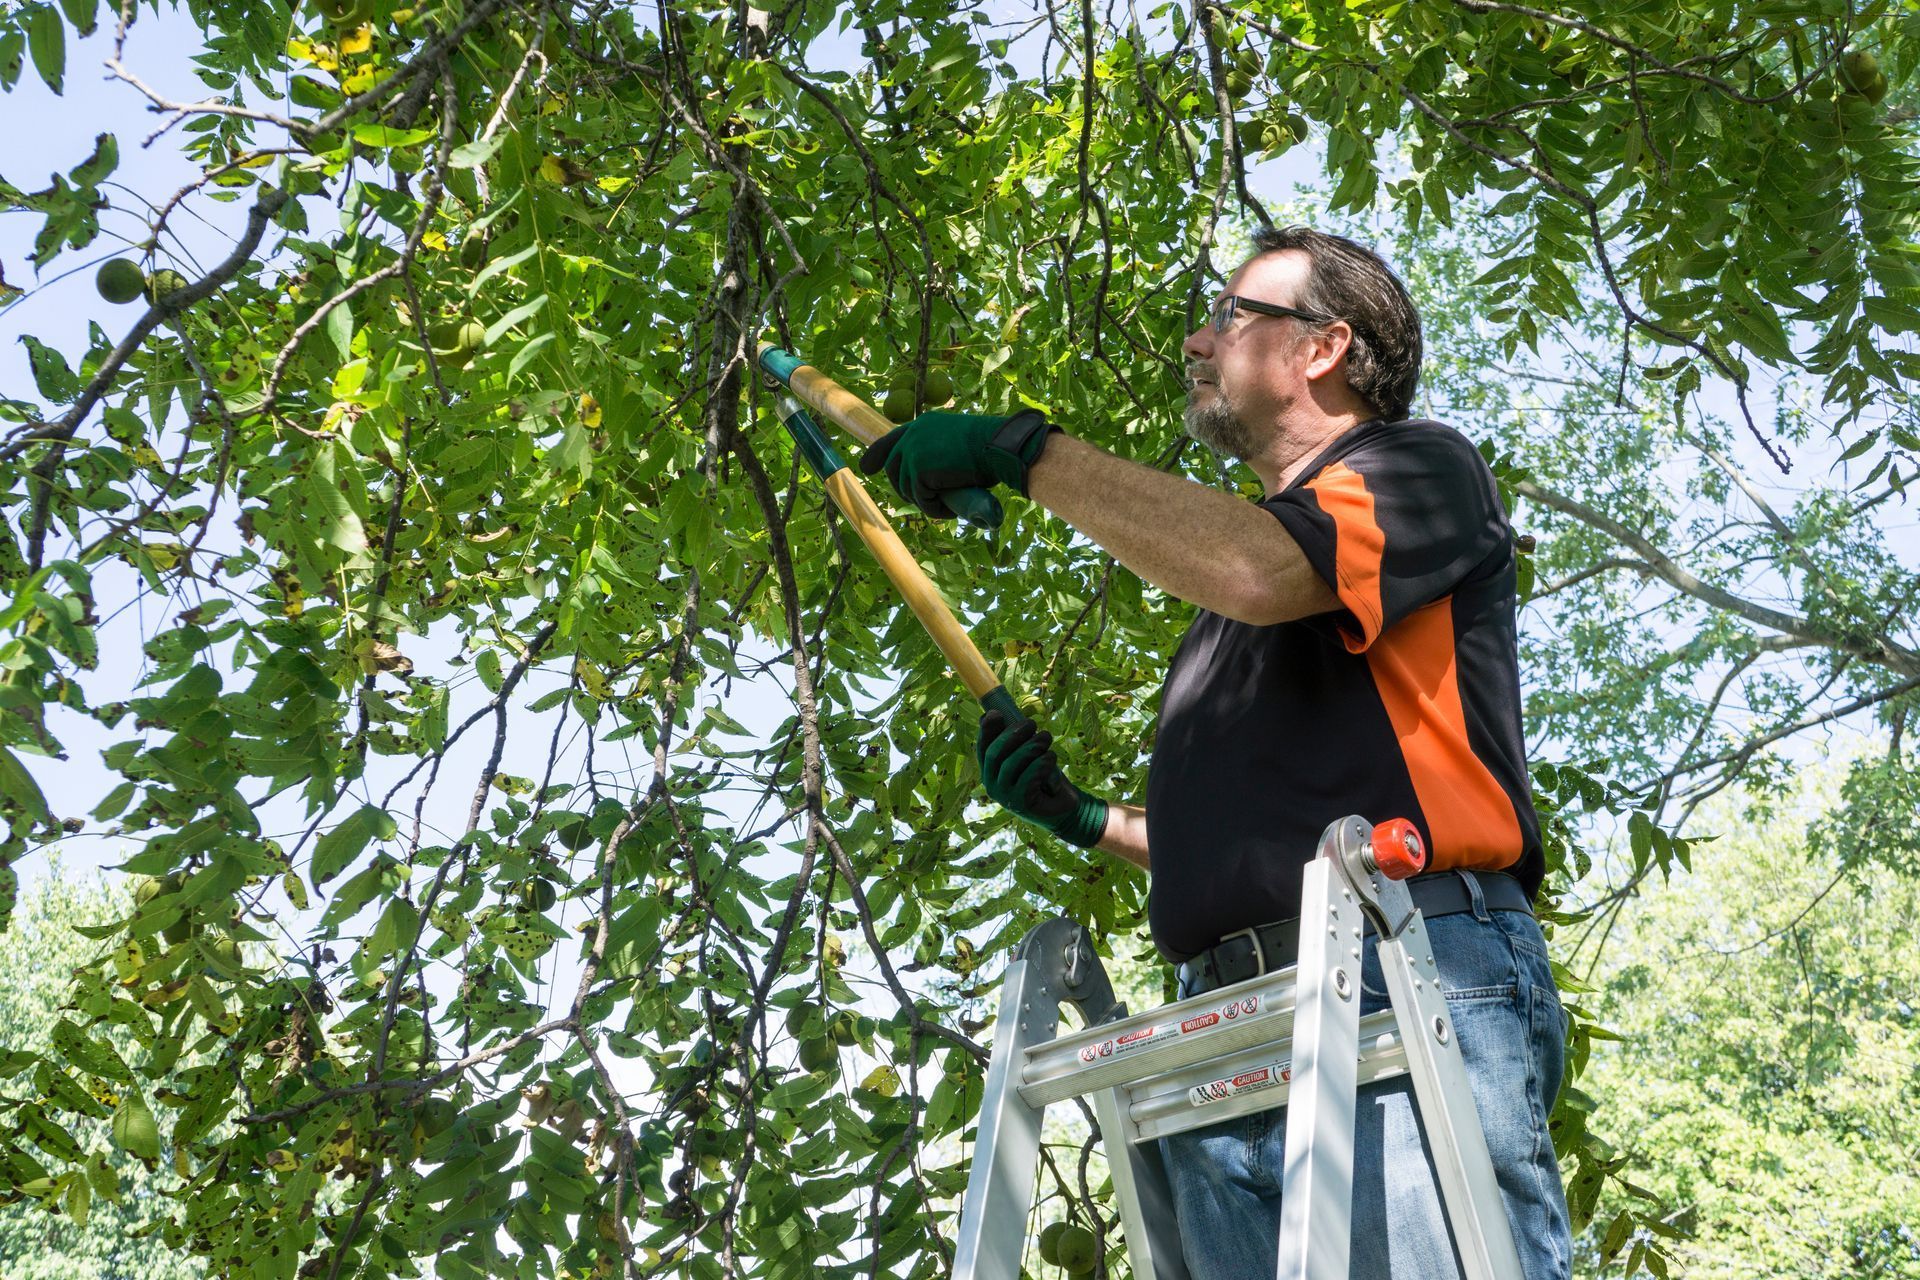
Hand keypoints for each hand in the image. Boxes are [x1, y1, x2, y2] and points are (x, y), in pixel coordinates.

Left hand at [859, 409, 1056, 519]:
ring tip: (947, 505)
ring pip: (908, 489)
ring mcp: (913, 452)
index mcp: (923, 424)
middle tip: (927, 502)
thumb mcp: (959, 442)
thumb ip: (942, 452)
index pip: (892, 440)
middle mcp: (913, 435)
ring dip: (926, 501)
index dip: (877, 455)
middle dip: (905, 490)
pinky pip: (921, 500)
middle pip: (894, 469)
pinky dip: (935, 509)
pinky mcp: (919, 471)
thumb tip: (936, 479)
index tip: (866, 468)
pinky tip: (951, 509)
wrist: (997, 446)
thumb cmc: (990, 446)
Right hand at [976, 708, 1108, 848]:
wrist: (1065, 807)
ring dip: (1031, 746)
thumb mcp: (1028, 754)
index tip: (997, 713)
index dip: (987, 729)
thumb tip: (995, 712)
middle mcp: (992, 785)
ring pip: (1011, 764)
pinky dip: (1041, 763)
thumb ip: (1015, 739)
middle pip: (995, 754)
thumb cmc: (1045, 777)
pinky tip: (1051, 756)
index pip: (983, 747)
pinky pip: (1028, 778)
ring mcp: (1006, 797)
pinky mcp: (1021, 804)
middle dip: (1013, 734)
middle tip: (1032, 723)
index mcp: (991, 771)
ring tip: (1046, 737)